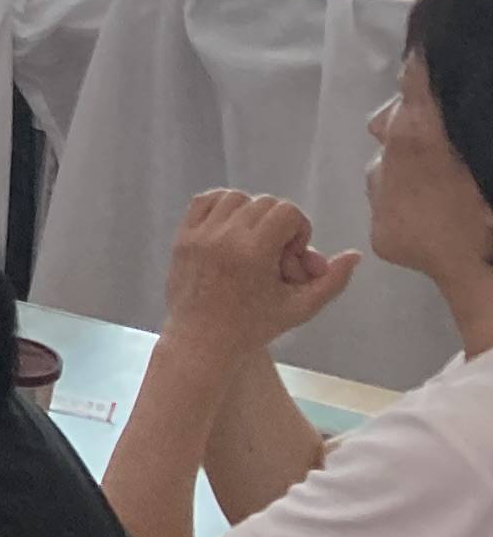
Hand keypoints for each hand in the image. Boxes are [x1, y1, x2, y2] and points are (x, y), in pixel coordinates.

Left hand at [160, 190, 357, 353]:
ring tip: (255, 244)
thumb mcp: (301, 307)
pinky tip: (233, 232)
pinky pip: (205, 200)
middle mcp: (223, 237)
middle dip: (279, 225)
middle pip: (264, 202)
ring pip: (235, 197)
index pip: (287, 211)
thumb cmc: (255, 327)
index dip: (299, 230)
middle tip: (275, 256)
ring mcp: (198, 235)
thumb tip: (355, 255)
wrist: (202, 339)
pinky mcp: (182, 236)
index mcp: (252, 252)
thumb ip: (332, 281)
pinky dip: (223, 207)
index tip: (292, 257)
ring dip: (252, 214)